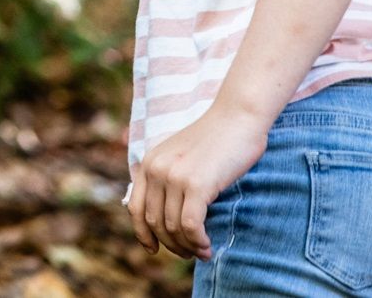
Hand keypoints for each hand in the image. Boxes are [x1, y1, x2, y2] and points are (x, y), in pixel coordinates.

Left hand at [129, 104, 269, 259]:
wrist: (237, 117)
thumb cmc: (216, 140)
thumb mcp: (181, 156)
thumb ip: (169, 178)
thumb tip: (166, 215)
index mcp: (148, 163)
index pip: (134, 208)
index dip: (142, 234)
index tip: (154, 249)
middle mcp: (155, 169)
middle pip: (154, 223)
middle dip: (171, 244)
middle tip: (189, 253)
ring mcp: (174, 176)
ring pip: (173, 227)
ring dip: (188, 247)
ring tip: (203, 252)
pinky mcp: (196, 184)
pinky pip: (190, 225)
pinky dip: (198, 241)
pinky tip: (208, 246)